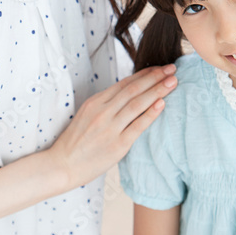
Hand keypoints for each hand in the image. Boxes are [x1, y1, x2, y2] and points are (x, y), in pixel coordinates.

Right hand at [48, 65, 176, 187]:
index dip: (144, 74)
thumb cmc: (75, 142)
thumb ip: (105, 105)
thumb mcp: (86, 115)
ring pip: (137, 104)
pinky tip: (162, 103)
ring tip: (173, 81)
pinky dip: (151, 113)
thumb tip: (129, 96)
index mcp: (95, 102)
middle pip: (133, 89)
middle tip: (172, 68)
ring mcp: (110, 128)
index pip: (125, 83)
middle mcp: (102, 111)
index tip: (159, 68)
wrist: (62, 165)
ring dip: (158, 90)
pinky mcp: (117, 145)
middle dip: (155, 77)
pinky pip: (138, 126)